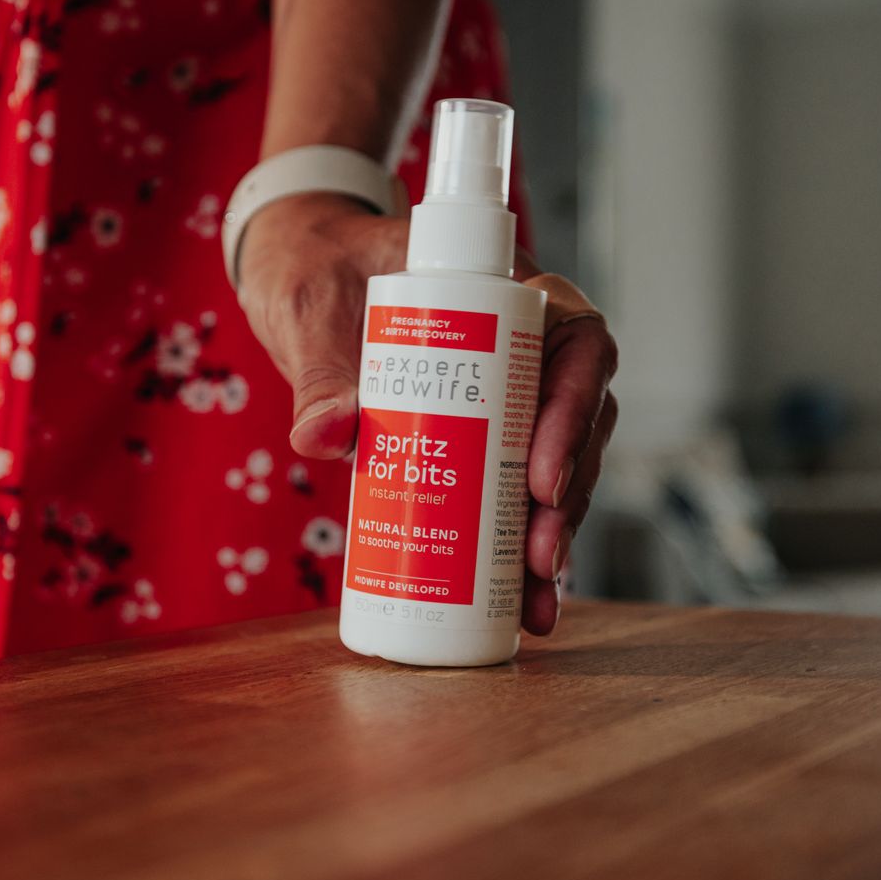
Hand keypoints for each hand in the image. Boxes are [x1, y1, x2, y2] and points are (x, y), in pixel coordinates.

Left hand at [235, 191, 617, 635]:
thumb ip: (319, 371)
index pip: (577, 344)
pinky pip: (520, 495)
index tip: (540, 475)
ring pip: (562, 467)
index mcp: (507, 292)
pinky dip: (520, 549)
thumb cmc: (318, 274)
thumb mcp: (310, 312)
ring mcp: (512, 396)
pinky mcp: (485, 442)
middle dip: (568, 497)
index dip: (573, 413)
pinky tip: (519, 605)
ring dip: (555, 533)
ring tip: (534, 598)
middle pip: (580, 422)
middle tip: (538, 555)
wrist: (299, 281)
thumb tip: (327, 435)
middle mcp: (526, 346)